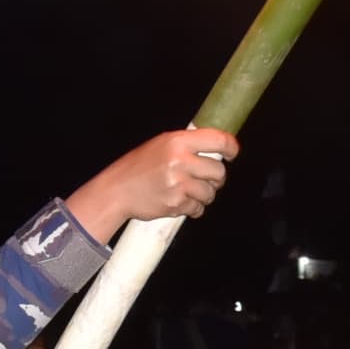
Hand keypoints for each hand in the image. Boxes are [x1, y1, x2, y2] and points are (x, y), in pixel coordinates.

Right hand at [67, 128, 239, 237]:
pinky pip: (198, 208)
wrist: (117, 190)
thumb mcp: (161, 145)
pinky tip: (179, 201)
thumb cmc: (139, 166)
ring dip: (204, 195)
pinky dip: (192, 208)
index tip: (232, 154)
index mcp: (178, 141)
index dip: (231, 148)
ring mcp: (179, 184)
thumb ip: (187, 145)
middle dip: (215, 178)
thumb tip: (218, 148)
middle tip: (205, 179)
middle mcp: (180, 161)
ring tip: (188, 191)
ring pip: (210, 193)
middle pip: (219, 172)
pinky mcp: (176, 204)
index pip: (219, 140)